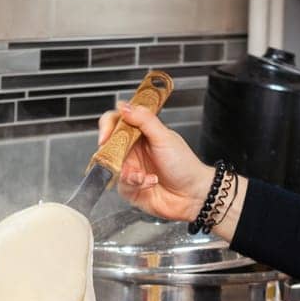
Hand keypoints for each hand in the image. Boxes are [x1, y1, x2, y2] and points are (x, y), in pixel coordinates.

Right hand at [96, 101, 214, 222]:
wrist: (193, 194)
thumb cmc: (184, 165)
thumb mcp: (164, 137)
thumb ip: (144, 120)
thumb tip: (124, 106)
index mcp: (141, 133)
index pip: (116, 122)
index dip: (107, 126)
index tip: (106, 135)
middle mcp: (133, 150)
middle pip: (108, 145)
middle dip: (112, 153)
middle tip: (120, 157)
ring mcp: (130, 169)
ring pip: (112, 167)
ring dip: (127, 172)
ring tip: (142, 175)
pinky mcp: (130, 188)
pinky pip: (122, 185)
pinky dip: (136, 184)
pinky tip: (150, 182)